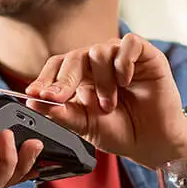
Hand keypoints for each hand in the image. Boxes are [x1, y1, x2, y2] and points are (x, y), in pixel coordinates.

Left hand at [25, 33, 186, 168]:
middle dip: (64, 80)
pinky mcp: (146, 55)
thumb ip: (61, 113)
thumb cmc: (121, 131)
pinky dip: (124, 61)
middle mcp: (99, 63)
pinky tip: (126, 81)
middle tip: (59, 98)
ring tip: (109, 105)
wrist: (153, 143)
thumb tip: (34, 102)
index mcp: (81, 77)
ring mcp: (121, 57)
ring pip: (99, 51)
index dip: (44, 78)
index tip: (33, 94)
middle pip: (74, 56)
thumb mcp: (85, 125)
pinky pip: (130, 43)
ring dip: (101, 81)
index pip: (57, 66)